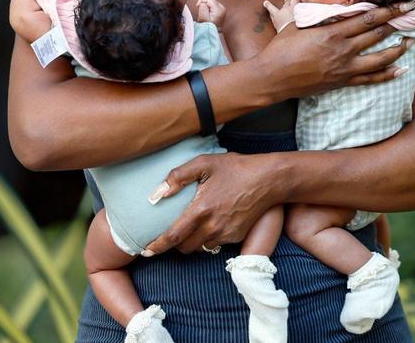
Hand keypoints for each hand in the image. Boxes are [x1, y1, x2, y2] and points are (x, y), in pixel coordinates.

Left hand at [142, 152, 279, 254]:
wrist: (269, 180)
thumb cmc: (235, 168)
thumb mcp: (205, 162)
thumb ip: (177, 177)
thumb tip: (156, 194)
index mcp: (201, 209)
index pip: (173, 236)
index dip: (157, 246)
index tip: (145, 251)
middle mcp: (212, 226)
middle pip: (184, 247)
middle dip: (175, 244)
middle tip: (170, 233)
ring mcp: (226, 234)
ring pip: (200, 248)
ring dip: (192, 242)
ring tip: (191, 227)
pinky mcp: (236, 237)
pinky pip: (215, 244)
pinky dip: (208, 238)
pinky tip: (211, 222)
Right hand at [195, 0, 226, 26]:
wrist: (213, 34)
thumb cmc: (208, 28)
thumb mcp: (203, 18)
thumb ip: (202, 8)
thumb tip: (203, 3)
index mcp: (219, 9)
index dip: (201, 0)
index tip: (198, 7)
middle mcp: (222, 8)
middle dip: (204, 4)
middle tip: (202, 12)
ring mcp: (222, 9)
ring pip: (211, 2)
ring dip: (206, 6)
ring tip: (205, 14)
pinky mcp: (220, 10)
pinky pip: (212, 5)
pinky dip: (208, 8)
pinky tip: (207, 14)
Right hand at [254, 0, 414, 97]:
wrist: (273, 77)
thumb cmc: (282, 48)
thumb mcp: (300, 24)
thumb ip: (321, 16)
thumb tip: (337, 6)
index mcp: (333, 32)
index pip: (368, 18)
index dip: (388, 10)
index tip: (404, 4)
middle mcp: (343, 50)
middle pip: (377, 35)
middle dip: (397, 25)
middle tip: (412, 17)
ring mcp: (344, 68)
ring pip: (380, 59)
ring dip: (397, 50)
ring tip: (409, 42)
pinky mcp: (342, 82)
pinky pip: (370, 79)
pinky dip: (388, 75)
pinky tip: (400, 70)